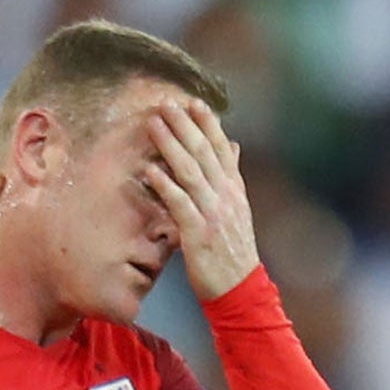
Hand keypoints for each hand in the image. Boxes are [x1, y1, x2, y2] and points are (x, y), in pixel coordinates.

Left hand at [142, 100, 259, 300]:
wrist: (240, 287)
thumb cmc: (233, 250)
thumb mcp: (238, 209)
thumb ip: (232, 176)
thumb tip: (233, 146)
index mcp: (234, 190)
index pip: (222, 149)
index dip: (208, 124)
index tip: (193, 102)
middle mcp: (226, 196)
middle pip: (204, 153)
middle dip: (185, 126)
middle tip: (166, 104)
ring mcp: (213, 213)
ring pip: (191, 172)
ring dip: (171, 145)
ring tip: (154, 125)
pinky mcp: (198, 233)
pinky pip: (180, 203)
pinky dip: (165, 185)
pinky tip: (150, 170)